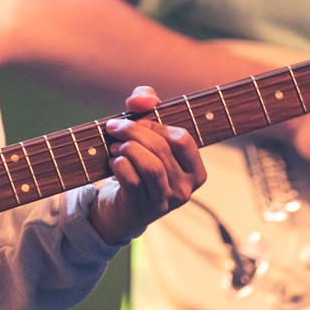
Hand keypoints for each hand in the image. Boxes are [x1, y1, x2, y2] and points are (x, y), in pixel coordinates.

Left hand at [89, 86, 206, 243]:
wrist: (120, 205)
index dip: (158, 126)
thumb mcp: (146, 126)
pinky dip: (119, 164)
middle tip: (115, 128)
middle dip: (133, 131)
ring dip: (128, 148)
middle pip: (161, 149)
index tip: (140, 123)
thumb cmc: (138, 160)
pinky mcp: (141, 209)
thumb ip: (146, 100)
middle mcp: (185, 190)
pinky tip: (114, 162)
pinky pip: (132, 180)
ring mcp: (164, 202)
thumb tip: (143, 102)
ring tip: (116, 146)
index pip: (183, 139)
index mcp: (195, 171)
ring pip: (150, 166)